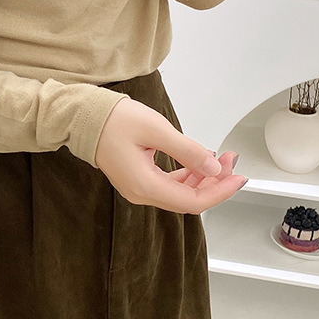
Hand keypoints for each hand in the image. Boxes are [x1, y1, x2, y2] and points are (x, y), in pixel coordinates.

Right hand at [95, 96, 246, 212]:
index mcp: (144, 185)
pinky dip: (186, 175)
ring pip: (179, 193)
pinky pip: (167, 184)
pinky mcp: (136, 178)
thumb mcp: (156, 130)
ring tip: (218, 159)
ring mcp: (137, 187)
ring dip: (201, 178)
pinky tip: (196, 163)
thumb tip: (213, 168)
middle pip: (187, 199)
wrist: (82, 117)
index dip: (220, 191)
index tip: (237, 177)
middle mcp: (140, 192)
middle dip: (214, 181)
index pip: (193, 201)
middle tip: (229, 160)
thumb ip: (187, 151)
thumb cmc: (112, 120)